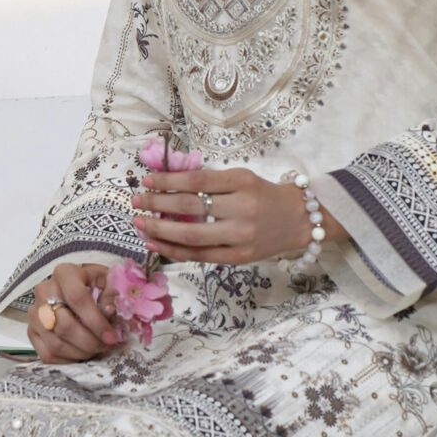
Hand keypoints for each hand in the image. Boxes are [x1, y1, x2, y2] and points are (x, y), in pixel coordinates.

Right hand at [26, 261, 126, 361]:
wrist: (74, 289)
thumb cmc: (95, 285)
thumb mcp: (108, 282)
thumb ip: (112, 294)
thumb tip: (108, 311)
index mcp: (65, 273)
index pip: (77, 298)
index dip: (96, 321)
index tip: (111, 336)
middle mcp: (44, 291)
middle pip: (65, 325)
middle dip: (89, 342)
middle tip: (105, 346)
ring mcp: (34, 313)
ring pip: (56, 343)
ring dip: (80, 353)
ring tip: (95, 350)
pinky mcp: (31, 331)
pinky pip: (47, 354)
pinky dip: (67, 360)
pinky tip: (81, 354)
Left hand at [131, 165, 334, 265]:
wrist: (300, 220)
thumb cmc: (263, 195)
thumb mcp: (241, 178)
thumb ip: (211, 182)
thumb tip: (167, 184)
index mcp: (241, 182)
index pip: (197, 181)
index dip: (168, 180)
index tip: (147, 180)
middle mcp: (242, 209)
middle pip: (191, 208)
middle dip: (157, 205)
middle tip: (135, 201)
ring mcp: (241, 236)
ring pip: (192, 235)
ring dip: (160, 229)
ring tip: (140, 223)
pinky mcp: (239, 257)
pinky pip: (200, 256)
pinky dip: (174, 250)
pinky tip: (155, 243)